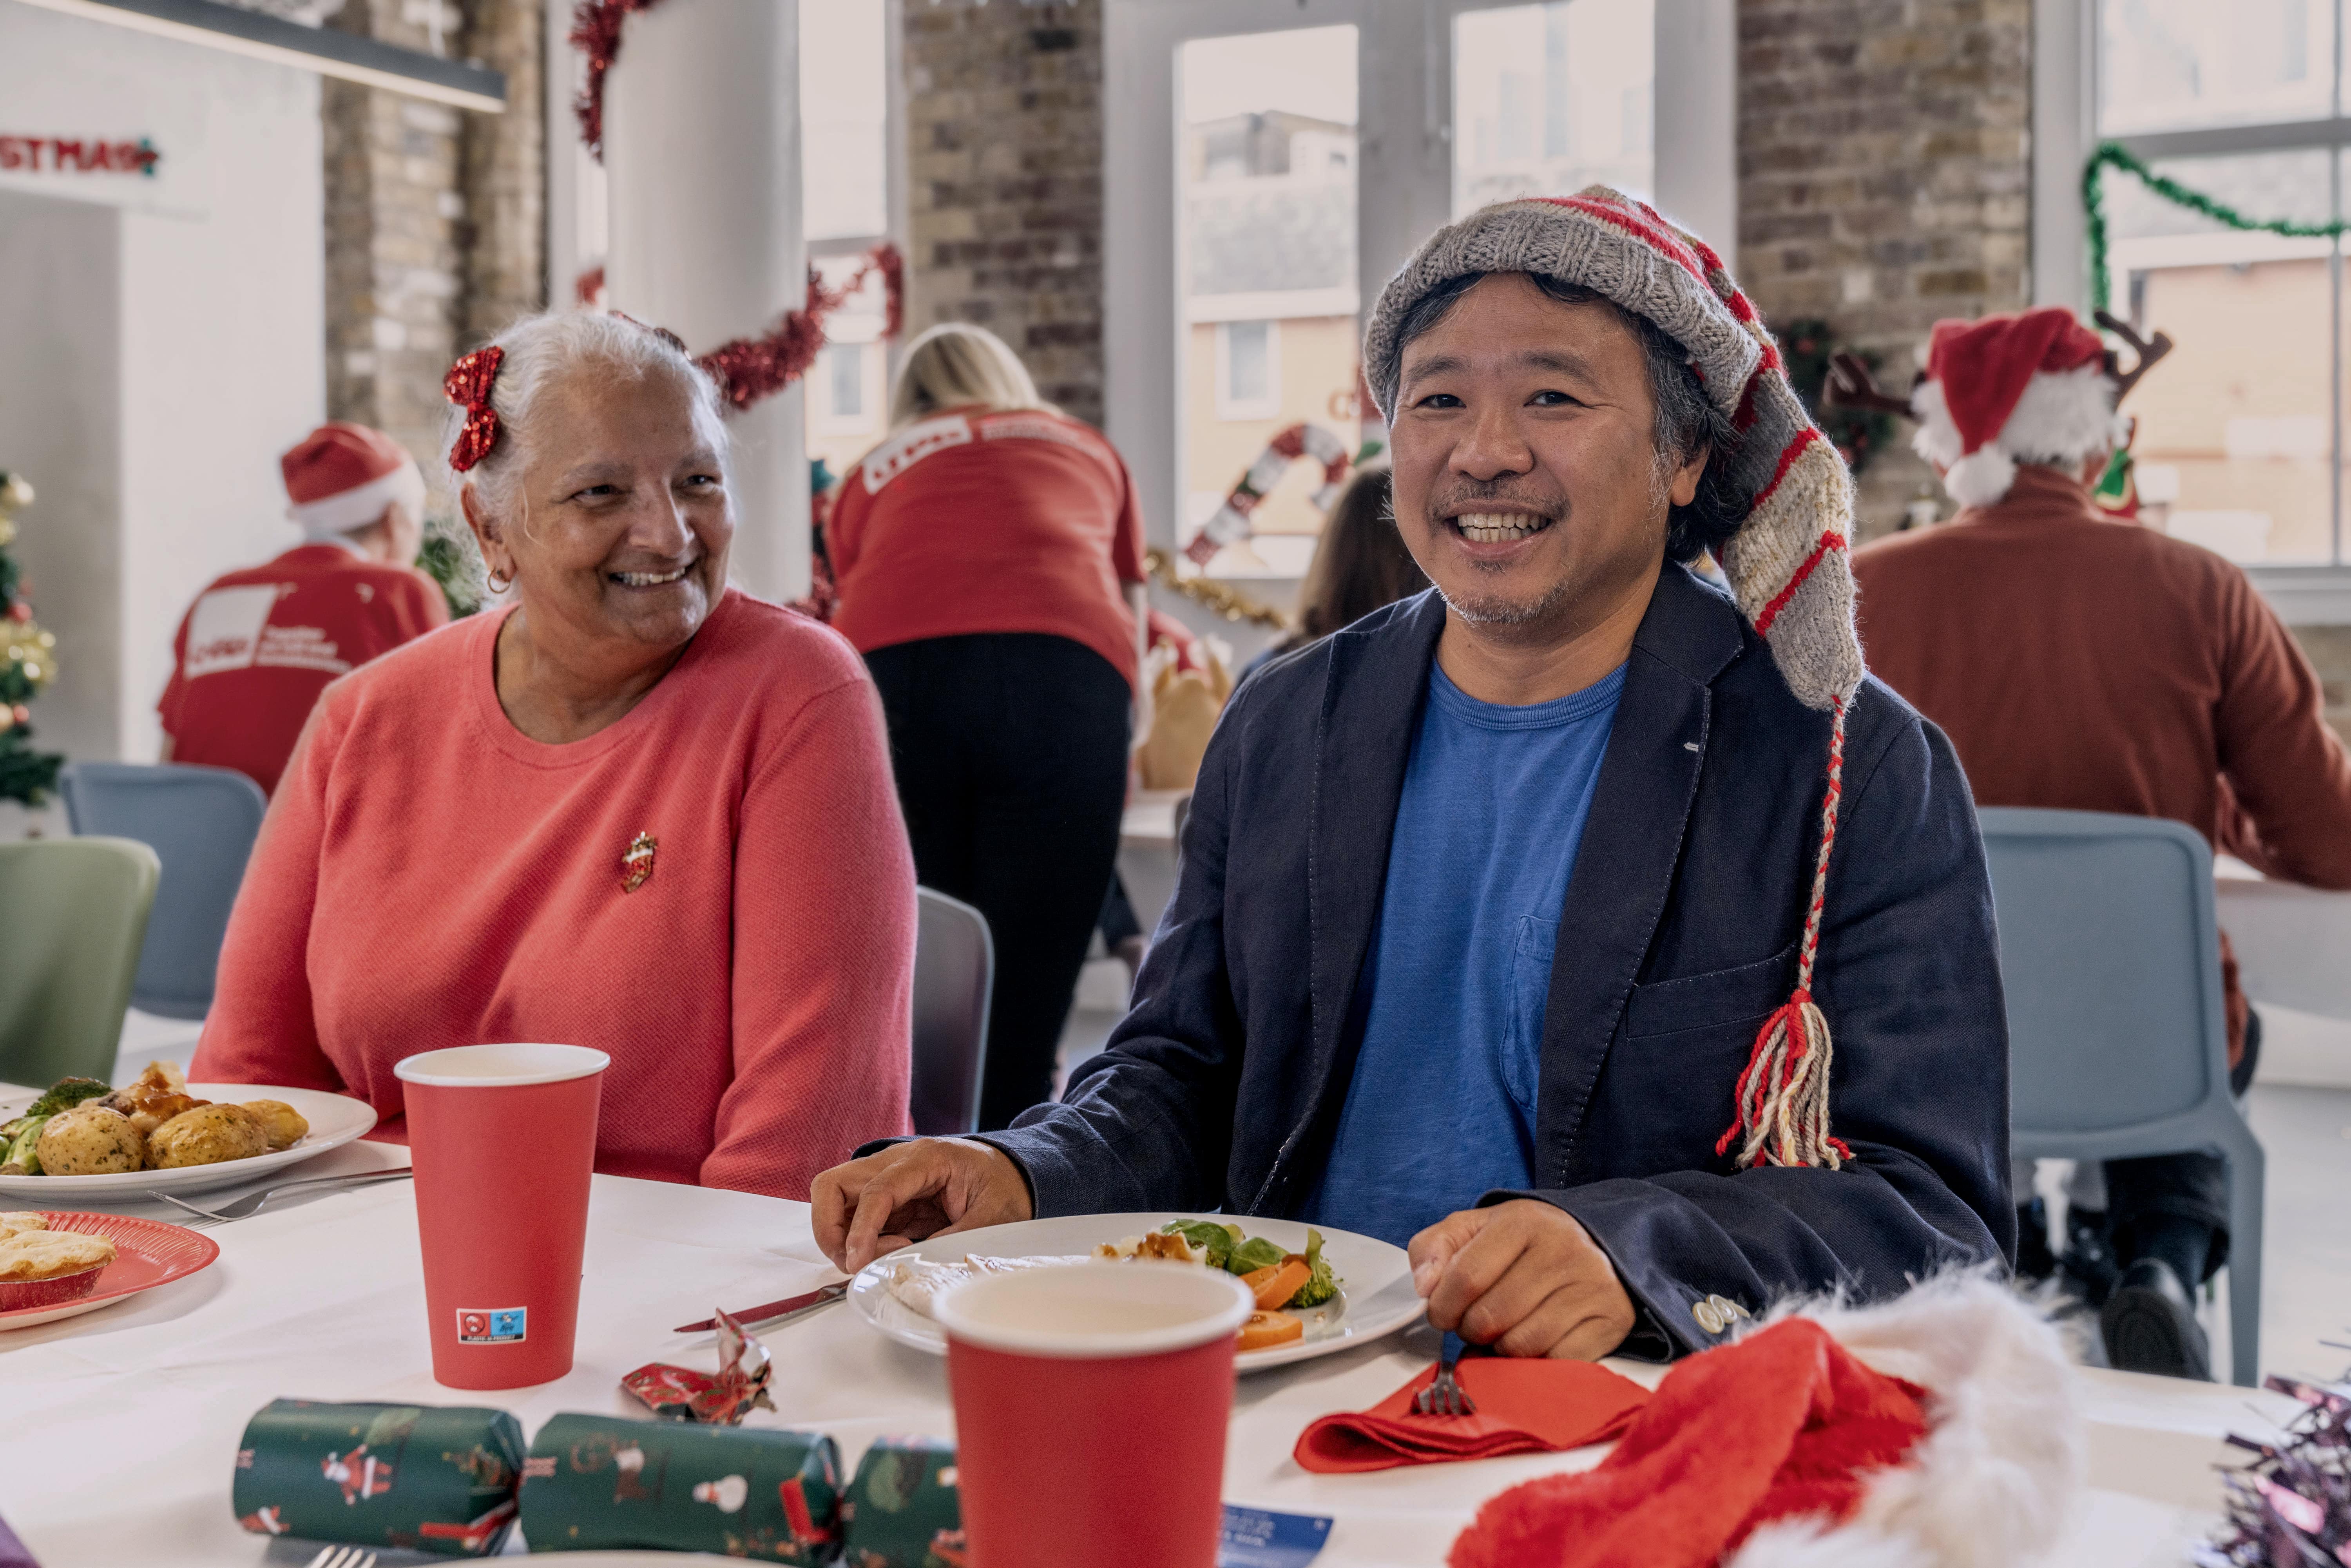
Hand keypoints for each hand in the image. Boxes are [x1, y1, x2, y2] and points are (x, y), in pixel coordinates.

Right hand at [810, 1139, 1033, 1272]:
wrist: (1014, 1173)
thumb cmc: (1005, 1187)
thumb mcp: (992, 1214)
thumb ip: (955, 1237)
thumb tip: (914, 1260)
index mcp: (926, 1159)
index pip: (876, 1190)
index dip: (861, 1228)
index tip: (856, 1261)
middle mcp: (896, 1163)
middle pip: (833, 1186)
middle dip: (831, 1228)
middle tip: (855, 1259)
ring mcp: (887, 1180)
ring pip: (836, 1202)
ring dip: (842, 1237)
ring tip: (879, 1256)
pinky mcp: (889, 1201)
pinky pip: (855, 1219)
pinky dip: (857, 1240)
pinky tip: (887, 1251)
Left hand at [1408, 1200, 1635, 1359]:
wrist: (1594, 1244)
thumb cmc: (1523, 1244)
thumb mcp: (1473, 1229)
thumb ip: (1433, 1249)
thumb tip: (1424, 1287)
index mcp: (1523, 1222)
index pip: (1465, 1277)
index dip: (1443, 1306)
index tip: (1442, 1314)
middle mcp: (1563, 1250)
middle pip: (1491, 1316)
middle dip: (1470, 1329)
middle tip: (1475, 1323)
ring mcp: (1592, 1286)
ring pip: (1521, 1345)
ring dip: (1500, 1348)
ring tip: (1504, 1330)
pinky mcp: (1611, 1320)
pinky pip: (1556, 1361)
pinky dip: (1536, 1362)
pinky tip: (1534, 1341)